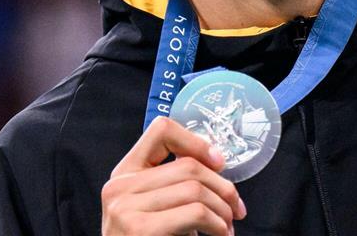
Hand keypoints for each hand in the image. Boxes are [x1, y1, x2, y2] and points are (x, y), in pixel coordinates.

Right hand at [101, 116, 246, 235]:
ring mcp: (126, 207)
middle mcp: (119, 186)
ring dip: (223, 209)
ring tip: (227, 227)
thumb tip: (215, 165)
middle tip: (237, 208)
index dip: (196, 141)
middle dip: (223, 187)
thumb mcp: (152, 209)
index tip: (219, 162)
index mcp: (123, 174)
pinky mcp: (140, 228)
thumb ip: (170, 185)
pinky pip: (195, 212)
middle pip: (187, 165)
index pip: (160, 131)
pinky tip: (220, 235)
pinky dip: (217, 224)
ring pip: (195, 188)